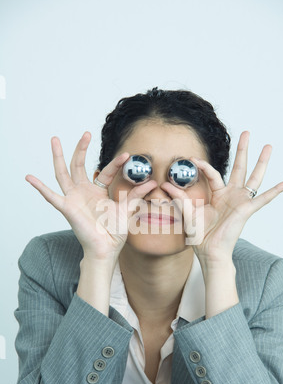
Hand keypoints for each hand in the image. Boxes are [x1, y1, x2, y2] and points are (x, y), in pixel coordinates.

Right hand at [25, 132, 156, 260]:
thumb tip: (152, 182)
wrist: (107, 249)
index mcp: (98, 192)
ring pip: (63, 173)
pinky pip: (51, 197)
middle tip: (86, 133)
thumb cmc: (114, 233)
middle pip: (79, 165)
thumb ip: (136, 196)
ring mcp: (74, 199)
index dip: (115, 163)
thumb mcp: (127, 210)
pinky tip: (30, 178)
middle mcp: (84, 192)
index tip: (127, 155)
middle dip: (81, 149)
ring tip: (55, 140)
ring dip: (58, 157)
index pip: (105, 172)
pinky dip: (40, 188)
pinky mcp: (67, 208)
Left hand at [161, 131, 282, 264]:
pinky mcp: (247, 209)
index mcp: (218, 195)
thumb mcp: (187, 212)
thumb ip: (178, 197)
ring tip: (268, 146)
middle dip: (243, 150)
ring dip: (261, 161)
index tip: (193, 159)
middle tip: (246, 133)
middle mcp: (231, 195)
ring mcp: (241, 201)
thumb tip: (164, 184)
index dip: (204, 166)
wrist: (209, 251)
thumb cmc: (200, 235)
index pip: (213, 174)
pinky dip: (277, 190)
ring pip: (254, 177)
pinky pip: (264, 198)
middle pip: (239, 167)